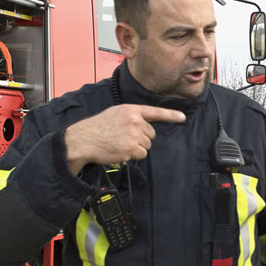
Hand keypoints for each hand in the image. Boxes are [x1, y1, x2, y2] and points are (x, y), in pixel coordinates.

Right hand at [64, 104, 185, 174]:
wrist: (83, 139)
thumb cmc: (98, 127)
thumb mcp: (116, 114)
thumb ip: (132, 116)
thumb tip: (146, 126)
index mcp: (131, 110)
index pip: (155, 112)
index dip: (171, 115)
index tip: (182, 118)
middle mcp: (135, 121)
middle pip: (151, 134)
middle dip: (141, 138)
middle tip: (124, 137)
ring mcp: (133, 135)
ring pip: (147, 145)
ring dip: (137, 147)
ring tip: (120, 143)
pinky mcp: (130, 149)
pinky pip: (141, 154)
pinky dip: (133, 155)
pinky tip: (120, 150)